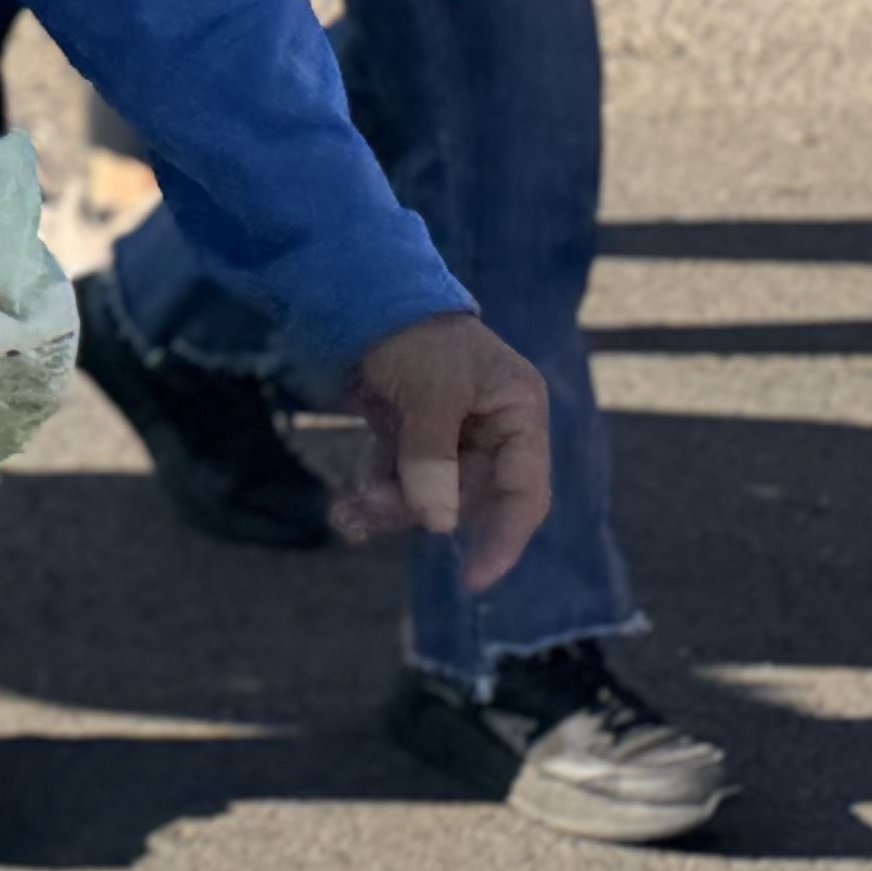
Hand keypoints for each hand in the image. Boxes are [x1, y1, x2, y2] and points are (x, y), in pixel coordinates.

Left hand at [340, 311, 550, 590]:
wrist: (361, 291)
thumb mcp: (428, 392)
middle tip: (366, 509)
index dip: (504, 539)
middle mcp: (492, 428)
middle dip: (419, 510)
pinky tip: (346, 509)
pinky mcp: (414, 435)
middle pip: (467, 497)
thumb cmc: (412, 333)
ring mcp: (452, 434)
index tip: (473, 579)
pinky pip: (402, 479)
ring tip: (347, 514)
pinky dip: (377, 493)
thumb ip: (433, 457)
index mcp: (518, 413)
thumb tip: (439, 525)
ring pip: (430, 494)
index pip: (525, 492)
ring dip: (391, 508)